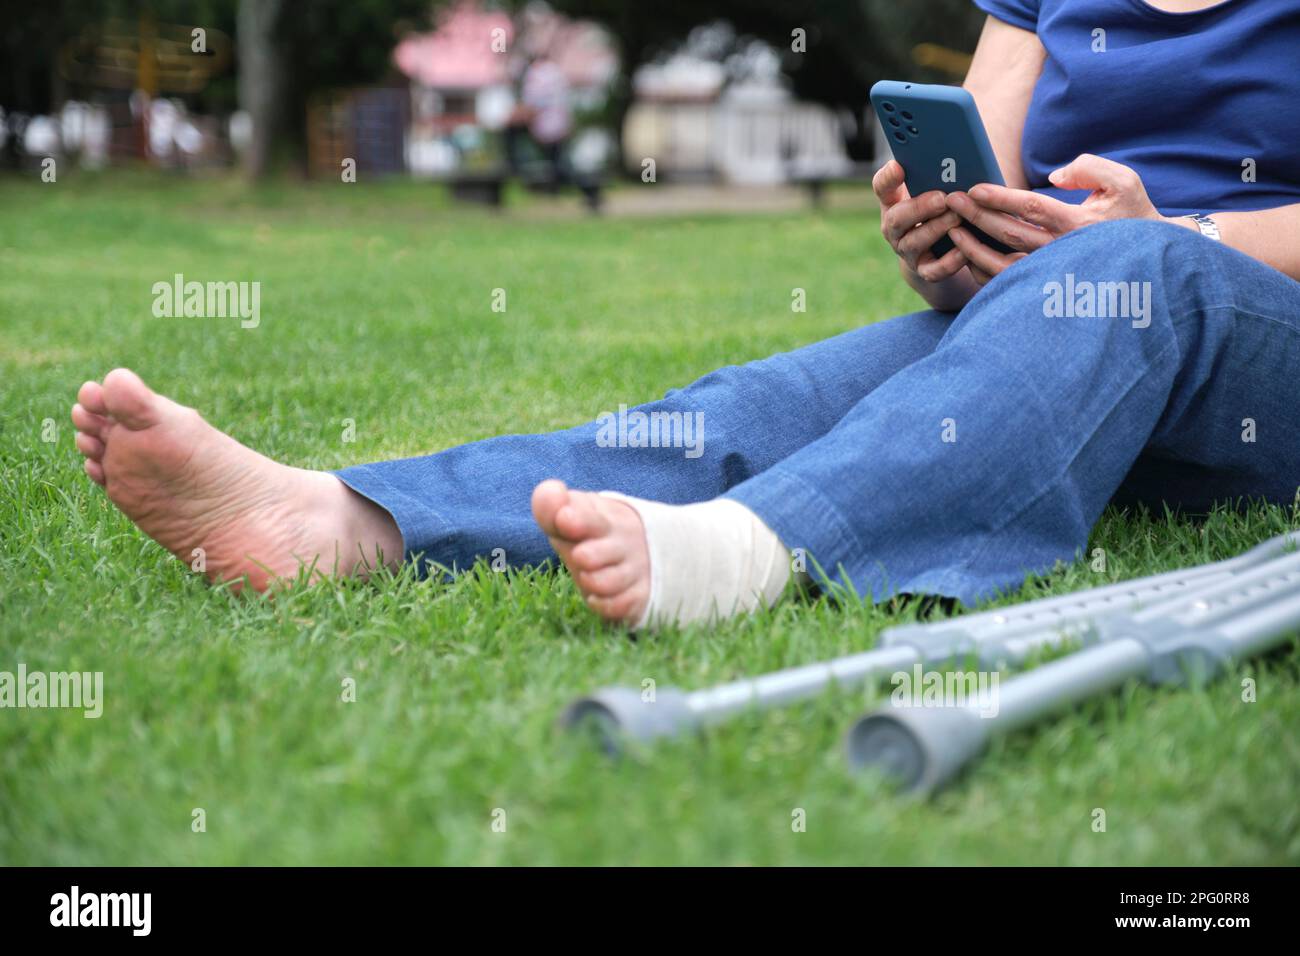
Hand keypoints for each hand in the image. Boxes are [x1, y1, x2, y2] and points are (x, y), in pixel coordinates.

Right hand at [872, 159, 967, 283]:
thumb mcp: (933, 192)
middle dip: (919, 208)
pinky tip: (965, 249)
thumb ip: (934, 175)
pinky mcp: (925, 272)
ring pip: (914, 242)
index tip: (899, 166)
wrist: (939, 255)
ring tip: (958, 217)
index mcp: (895, 203)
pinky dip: (950, 261)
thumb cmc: (939, 213)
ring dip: (937, 229)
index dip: (888, 178)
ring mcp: (908, 252)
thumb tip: (951, 157)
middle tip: (942, 198)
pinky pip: (934, 270)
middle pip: (897, 218)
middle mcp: (896, 229)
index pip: (883, 187)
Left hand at [944, 154, 1169, 285]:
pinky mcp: (1044, 289)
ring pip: (1002, 266)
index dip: (999, 198)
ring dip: (973, 248)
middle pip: (1009, 234)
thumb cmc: (1133, 215)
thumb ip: (1089, 168)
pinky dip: (984, 272)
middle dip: (976, 216)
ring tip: (952, 229)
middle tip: (951, 202)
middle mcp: (1061, 252)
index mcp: (1078, 224)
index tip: (973, 189)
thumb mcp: (1123, 182)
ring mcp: (1051, 275)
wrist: (1148, 260)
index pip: (1030, 208)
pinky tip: (968, 255)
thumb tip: (1053, 177)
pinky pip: (1006, 285)